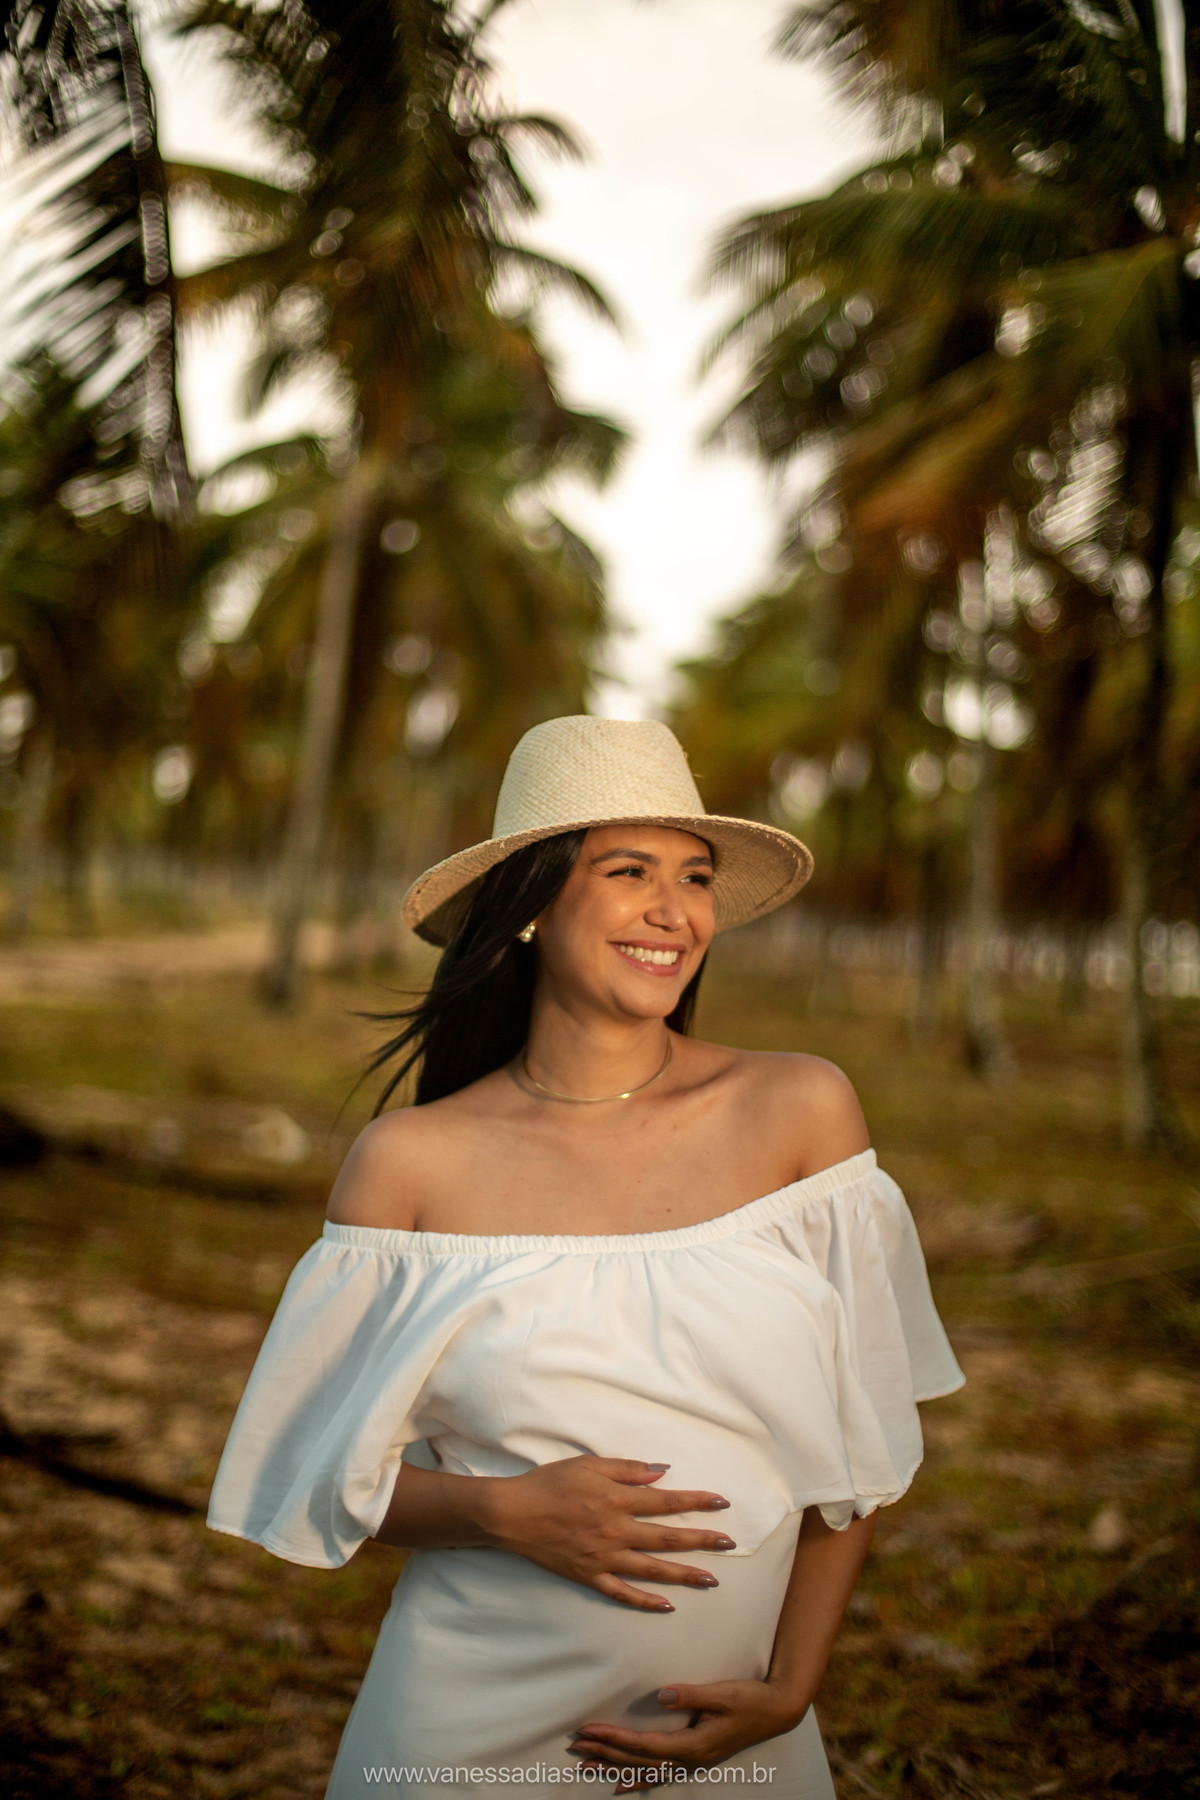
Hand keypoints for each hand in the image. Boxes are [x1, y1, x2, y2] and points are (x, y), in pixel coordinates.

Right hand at [476, 1456, 735, 1611]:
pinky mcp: (589, 1576)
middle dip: (701, 1541)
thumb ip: (627, 1470)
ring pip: (652, 1570)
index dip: (696, 1502)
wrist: (512, 1513)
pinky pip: (622, 1593)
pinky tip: (666, 1606)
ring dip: (684, 1574)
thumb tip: (662, 1472)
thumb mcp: (589, 1464)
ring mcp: (603, 1558)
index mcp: (617, 1500)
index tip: (722, 1504)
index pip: (666, 1502)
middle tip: (729, 1545)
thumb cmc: (550, 1482)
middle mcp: (616, 1532)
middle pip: (667, 1538)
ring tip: (711, 1579)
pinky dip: (645, 1601)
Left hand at [568, 1677, 805, 1788]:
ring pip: (644, 1771)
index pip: (644, 1746)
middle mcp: (689, 1760)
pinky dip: (636, 1780)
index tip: (589, 1729)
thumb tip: (662, 1694)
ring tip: (586, 1764)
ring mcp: (691, 1763)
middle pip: (638, 1761)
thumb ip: (692, 1694)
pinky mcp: (694, 1758)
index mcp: (693, 1745)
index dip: (614, 1738)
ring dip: (614, 1766)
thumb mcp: (722, 1692)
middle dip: (605, 1752)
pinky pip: (658, 1774)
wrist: (775, 1710)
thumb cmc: (750, 1699)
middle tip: (575, 1745)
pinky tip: (619, 1785)